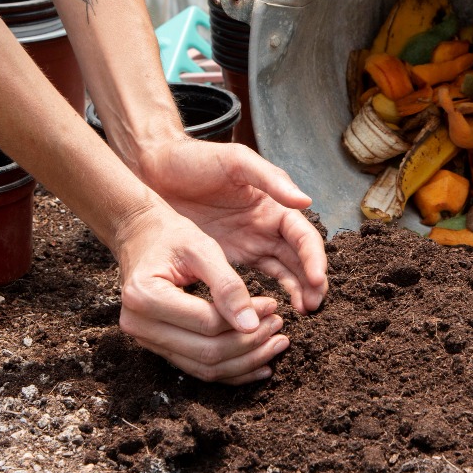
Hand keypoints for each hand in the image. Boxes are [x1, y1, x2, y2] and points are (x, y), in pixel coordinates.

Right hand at [113, 202, 290, 384]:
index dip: (246, 319)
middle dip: (250, 344)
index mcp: (145, 296)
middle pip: (206, 352)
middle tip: (279, 326)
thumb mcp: (201, 248)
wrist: (141, 237)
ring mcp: (146, 340)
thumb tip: (252, 325)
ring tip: (276, 344)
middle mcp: (139, 324)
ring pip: (204, 367)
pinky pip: (198, 368)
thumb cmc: (171, 237)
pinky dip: (231, 370)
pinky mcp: (159, 347)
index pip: (207, 322)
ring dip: (245, 361)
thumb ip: (227, 285)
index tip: (274, 306)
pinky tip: (259, 365)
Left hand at [135, 136, 328, 313]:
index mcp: (274, 205)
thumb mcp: (235, 161)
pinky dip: (269, 295)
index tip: (317, 280)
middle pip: (300, 259)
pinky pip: (256, 280)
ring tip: (303, 313)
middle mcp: (267, 227)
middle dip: (311, 282)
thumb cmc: (196, 159)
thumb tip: (306, 201)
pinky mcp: (229, 257)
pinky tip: (273, 311)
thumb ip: (270, 179)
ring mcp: (250, 243)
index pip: (303, 236)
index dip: (314, 258)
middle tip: (313, 306)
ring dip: (296, 291)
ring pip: (284, 272)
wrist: (155, 169)